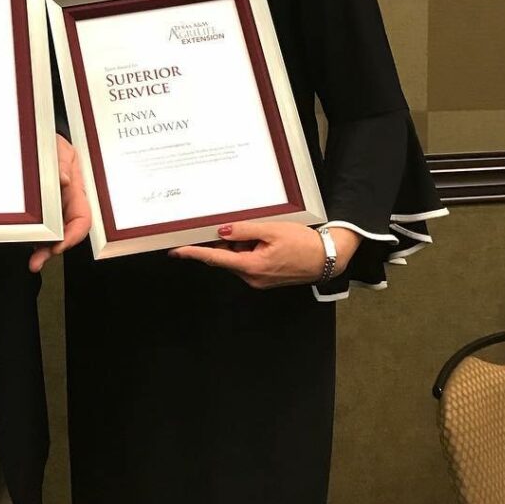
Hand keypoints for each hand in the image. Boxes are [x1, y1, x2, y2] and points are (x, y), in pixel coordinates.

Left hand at [29, 135, 91, 271]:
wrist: (34, 139)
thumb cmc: (50, 142)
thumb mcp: (56, 146)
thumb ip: (61, 161)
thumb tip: (66, 180)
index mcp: (76, 190)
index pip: (82, 218)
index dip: (73, 235)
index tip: (59, 244)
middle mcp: (66, 202)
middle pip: (66, 232)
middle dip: (54, 249)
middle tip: (38, 259)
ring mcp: (52, 207)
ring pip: (52, 234)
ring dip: (42, 249)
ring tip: (33, 260)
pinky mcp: (38, 209)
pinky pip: (39, 227)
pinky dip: (33, 238)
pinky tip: (25, 245)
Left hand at [170, 221, 361, 289]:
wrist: (327, 259)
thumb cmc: (303, 243)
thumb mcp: (271, 230)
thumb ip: (243, 230)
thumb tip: (220, 230)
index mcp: (251, 266)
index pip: (215, 258)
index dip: (194, 253)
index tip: (176, 251)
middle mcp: (251, 277)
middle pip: (226, 256)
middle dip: (225, 240)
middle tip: (233, 224)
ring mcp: (258, 279)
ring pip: (237, 258)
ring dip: (240, 244)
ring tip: (261, 230)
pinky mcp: (265, 277)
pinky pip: (248, 261)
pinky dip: (248, 249)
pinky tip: (263, 238)